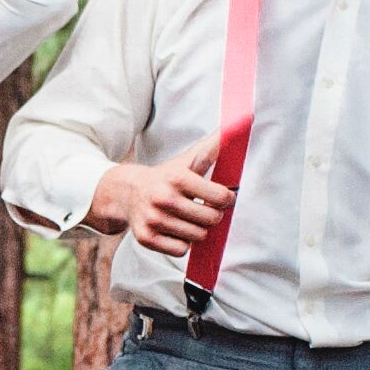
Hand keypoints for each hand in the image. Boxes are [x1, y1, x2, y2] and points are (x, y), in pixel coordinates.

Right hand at [90, 142, 235, 256]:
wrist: (127, 192)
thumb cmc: (166, 177)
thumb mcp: (188, 160)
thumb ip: (214, 146)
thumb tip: (243, 119)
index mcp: (178, 178)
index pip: (220, 197)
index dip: (226, 199)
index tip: (222, 198)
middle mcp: (164, 198)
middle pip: (211, 220)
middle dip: (212, 215)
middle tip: (204, 209)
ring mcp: (154, 219)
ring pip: (197, 236)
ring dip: (197, 230)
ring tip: (187, 218)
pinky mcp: (146, 238)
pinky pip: (180, 250)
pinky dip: (182, 243)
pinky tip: (175, 230)